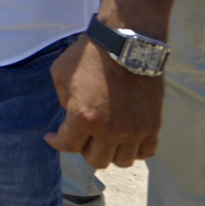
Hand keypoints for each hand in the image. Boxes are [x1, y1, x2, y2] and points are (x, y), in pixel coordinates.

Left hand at [45, 37, 165, 166]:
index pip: (68, 145)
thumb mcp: (61, 74)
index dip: (56, 142)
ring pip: (122, 161)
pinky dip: (134, 150)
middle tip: (81, 136)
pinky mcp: (152, 125)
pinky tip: (125, 139)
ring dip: (110, 152)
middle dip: (84, 149)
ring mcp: (134, 130)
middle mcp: (110, 130)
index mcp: (84, 118)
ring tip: (104, 138)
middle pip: (96, 160)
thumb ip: (63, 100)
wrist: (126, 44)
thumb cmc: (90, 56)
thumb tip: (71, 116)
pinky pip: (146, 152)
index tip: (52, 137)